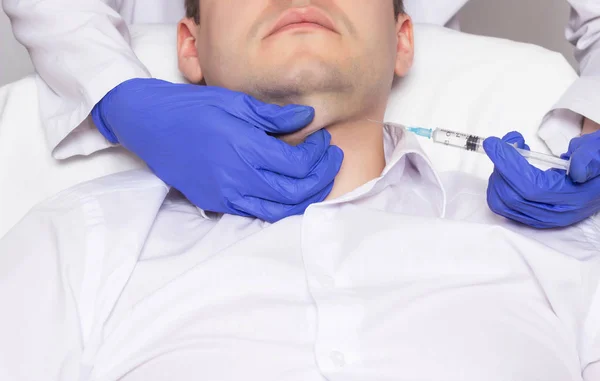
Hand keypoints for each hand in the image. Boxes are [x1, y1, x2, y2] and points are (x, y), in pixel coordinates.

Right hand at [92, 78, 342, 221]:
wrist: (151, 126)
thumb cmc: (193, 109)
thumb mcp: (235, 102)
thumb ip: (274, 116)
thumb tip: (307, 118)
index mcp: (245, 148)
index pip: (298, 163)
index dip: (319, 154)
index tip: (324, 140)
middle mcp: (238, 178)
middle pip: (297, 192)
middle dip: (323, 177)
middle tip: (332, 160)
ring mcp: (227, 195)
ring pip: (281, 210)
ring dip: (308, 198)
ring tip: (319, 179)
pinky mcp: (217, 204)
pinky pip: (258, 214)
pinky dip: (282, 207)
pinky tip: (290, 191)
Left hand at [483, 131, 599, 227]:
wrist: (597, 177)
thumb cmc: (596, 162)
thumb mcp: (598, 152)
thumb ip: (589, 158)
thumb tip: (576, 169)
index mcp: (573, 198)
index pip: (532, 187)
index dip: (509, 165)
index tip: (494, 144)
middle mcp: (555, 213)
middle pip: (511, 196)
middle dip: (500, 167)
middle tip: (506, 144)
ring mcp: (541, 218)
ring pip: (501, 203)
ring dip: (496, 176)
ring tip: (509, 154)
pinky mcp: (530, 215)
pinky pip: (503, 205)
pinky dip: (498, 184)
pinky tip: (508, 167)